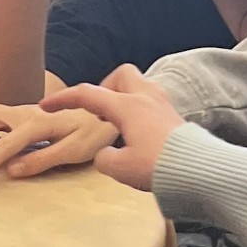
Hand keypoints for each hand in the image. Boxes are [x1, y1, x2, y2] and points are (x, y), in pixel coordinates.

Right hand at [0, 99, 116, 181]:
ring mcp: (24, 110)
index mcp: (35, 124)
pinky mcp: (27, 112)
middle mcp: (24, 112)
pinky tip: (18, 145)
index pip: (1, 145)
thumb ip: (41, 160)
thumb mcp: (74, 151)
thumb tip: (12, 170)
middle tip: (0, 158)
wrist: (108, 111)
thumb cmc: (96, 132)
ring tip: (9, 152)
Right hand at [41, 69, 186, 192]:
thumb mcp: (119, 169)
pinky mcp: (176, 118)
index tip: (46, 105)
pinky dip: (142, 111)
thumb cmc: (159, 167)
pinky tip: (141, 134)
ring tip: (120, 124)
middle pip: (122, 74)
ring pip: (140, 86)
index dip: (63, 99)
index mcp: (127, 107)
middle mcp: (146, 99)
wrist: (200, 172)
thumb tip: (107, 155)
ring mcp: (164, 106)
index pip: (88, 95)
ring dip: (126, 98)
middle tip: (101, 112)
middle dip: (107, 88)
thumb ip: (104, 158)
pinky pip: (154, 103)